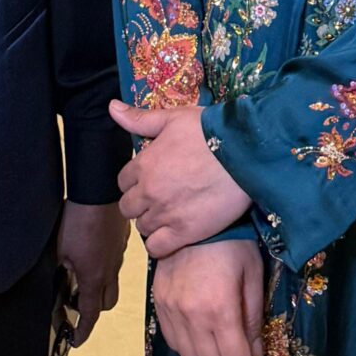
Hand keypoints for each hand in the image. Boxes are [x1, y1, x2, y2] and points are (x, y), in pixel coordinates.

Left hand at [55, 199, 129, 345]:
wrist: (100, 189)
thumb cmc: (78, 219)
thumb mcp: (60, 249)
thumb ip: (60, 268)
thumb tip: (58, 276)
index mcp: (94, 277)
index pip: (90, 314)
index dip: (82, 331)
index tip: (75, 340)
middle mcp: (111, 270)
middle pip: (107, 302)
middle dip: (94, 309)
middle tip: (77, 303)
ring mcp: (119, 254)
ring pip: (114, 281)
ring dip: (101, 285)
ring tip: (84, 273)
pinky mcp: (123, 239)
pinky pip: (117, 259)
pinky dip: (106, 263)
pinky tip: (94, 249)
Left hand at [109, 100, 249, 258]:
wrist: (244, 153)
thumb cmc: (209, 131)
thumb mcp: (173, 118)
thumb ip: (140, 118)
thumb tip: (112, 107)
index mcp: (144, 164)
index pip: (123, 181)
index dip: (135, 180)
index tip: (150, 178)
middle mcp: (149, 192)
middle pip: (128, 207)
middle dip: (140, 202)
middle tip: (160, 196)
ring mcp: (165, 214)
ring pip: (142, 227)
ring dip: (151, 221)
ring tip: (169, 212)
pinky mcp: (183, 233)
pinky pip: (156, 248)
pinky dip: (160, 243)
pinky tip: (172, 232)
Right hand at [150, 241, 275, 355]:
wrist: (193, 213)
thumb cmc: (234, 241)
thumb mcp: (254, 276)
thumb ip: (254, 320)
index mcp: (219, 310)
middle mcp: (191, 316)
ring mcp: (171, 311)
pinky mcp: (159, 304)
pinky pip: (175, 343)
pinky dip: (192, 351)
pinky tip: (206, 343)